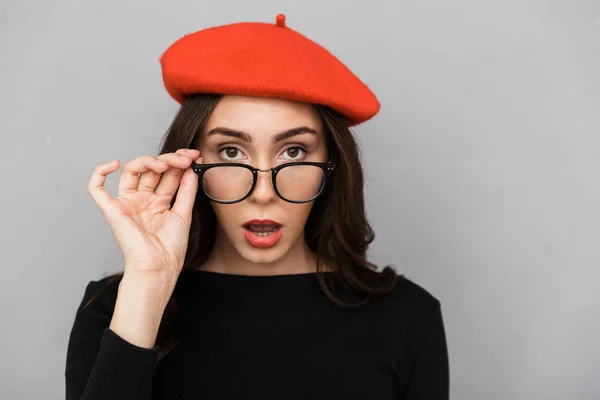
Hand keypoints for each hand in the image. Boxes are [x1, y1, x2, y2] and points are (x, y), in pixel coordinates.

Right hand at [87, 149, 202, 282]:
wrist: (159, 266)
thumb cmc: (170, 248)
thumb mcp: (184, 213)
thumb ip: (187, 190)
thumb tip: (190, 168)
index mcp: (158, 201)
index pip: (167, 174)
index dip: (179, 162)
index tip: (194, 156)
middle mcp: (142, 199)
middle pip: (151, 169)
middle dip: (169, 160)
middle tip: (186, 158)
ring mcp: (127, 203)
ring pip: (131, 171)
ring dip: (148, 161)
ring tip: (165, 164)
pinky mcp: (112, 209)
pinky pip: (96, 189)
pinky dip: (99, 173)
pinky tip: (114, 164)